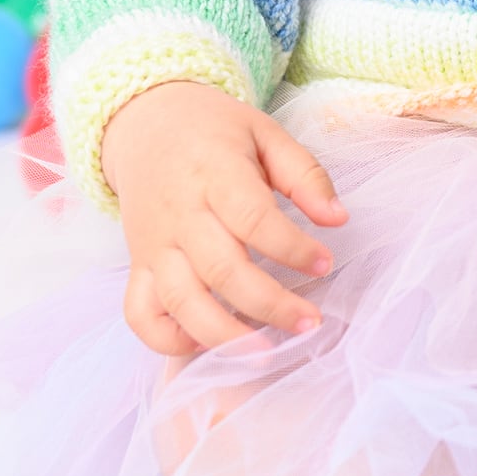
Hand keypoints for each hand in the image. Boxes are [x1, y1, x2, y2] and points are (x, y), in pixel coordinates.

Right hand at [100, 78, 347, 355]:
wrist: (146, 124)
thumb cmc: (214, 131)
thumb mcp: (265, 133)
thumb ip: (304, 174)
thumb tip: (338, 219)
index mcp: (216, 172)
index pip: (253, 219)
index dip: (292, 248)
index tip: (325, 264)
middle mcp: (180, 213)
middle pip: (222, 269)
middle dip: (269, 304)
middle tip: (309, 322)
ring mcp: (154, 244)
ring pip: (182, 300)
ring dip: (223, 334)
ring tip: (266, 351)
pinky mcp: (138, 265)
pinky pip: (140, 315)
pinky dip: (167, 339)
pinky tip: (205, 343)